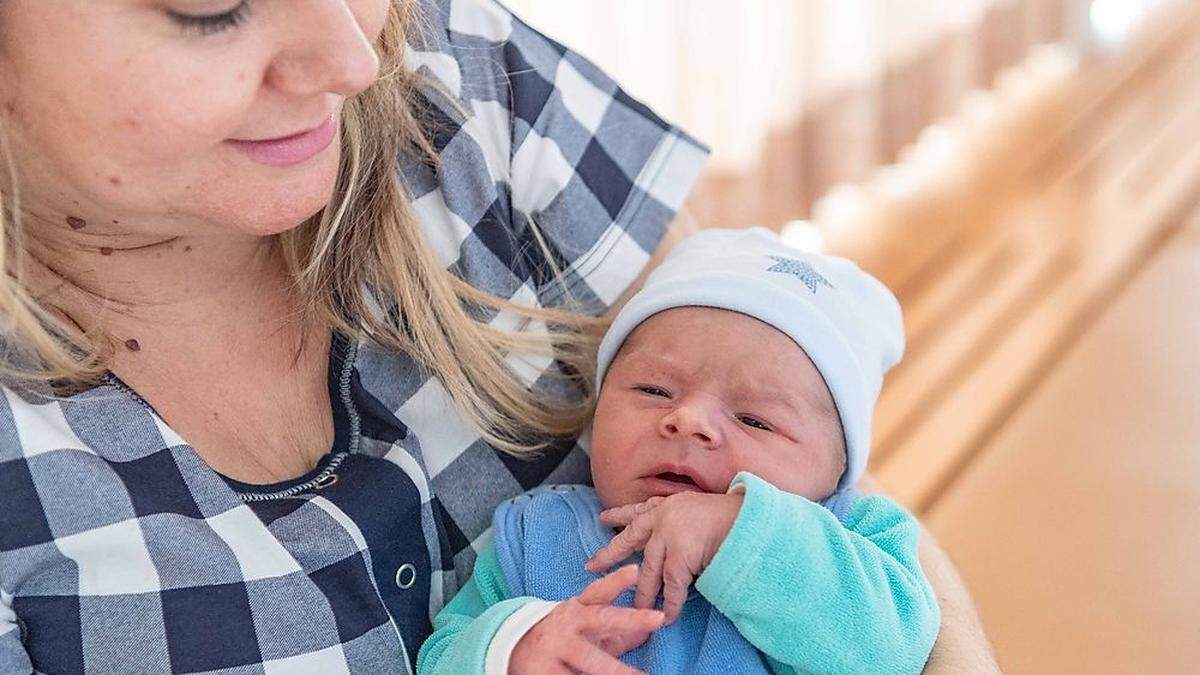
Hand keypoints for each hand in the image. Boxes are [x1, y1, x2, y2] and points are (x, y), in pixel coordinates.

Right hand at [509, 564, 664, 674]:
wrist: (515, 648)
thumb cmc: (565, 638)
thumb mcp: (588, 630)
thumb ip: (619, 632)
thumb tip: (649, 632)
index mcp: (579, 609)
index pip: (600, 592)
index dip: (617, 581)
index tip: (635, 570)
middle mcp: (568, 624)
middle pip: (601, 619)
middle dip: (630, 618)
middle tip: (658, 617)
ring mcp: (555, 648)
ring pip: (590, 659)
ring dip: (615, 670)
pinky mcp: (545, 672)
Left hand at [585, 492, 743, 622]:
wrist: (750, 519)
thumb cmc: (731, 516)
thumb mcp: (698, 510)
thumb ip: (681, 522)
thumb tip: (671, 540)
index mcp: (669, 505)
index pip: (639, 511)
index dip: (620, 516)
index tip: (603, 519)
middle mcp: (664, 517)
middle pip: (630, 538)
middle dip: (610, 553)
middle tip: (591, 565)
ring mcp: (669, 536)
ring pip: (649, 571)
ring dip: (644, 593)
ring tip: (636, 608)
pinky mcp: (680, 556)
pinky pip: (672, 587)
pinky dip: (671, 604)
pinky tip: (667, 616)